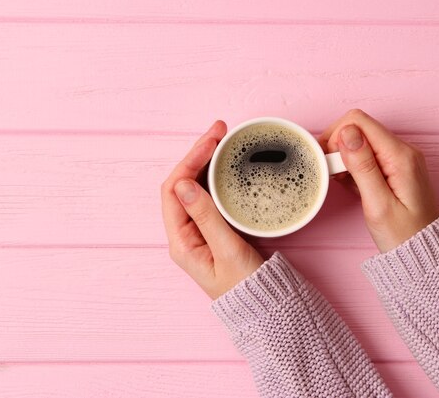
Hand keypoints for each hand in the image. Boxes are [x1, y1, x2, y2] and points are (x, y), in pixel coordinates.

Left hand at [161, 120, 263, 299]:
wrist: (264, 308)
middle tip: (219, 131)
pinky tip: (226, 164)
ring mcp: (198, 230)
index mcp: (180, 240)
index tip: (210, 142)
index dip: (189, 161)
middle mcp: (185, 233)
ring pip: (195, 188)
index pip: (174, 190)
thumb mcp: (227, 250)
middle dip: (198, 154)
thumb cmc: (246, 287)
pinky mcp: (214, 229)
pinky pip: (209, 196)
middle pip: (183, 184)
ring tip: (222, 140)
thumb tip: (184, 184)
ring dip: (206, 162)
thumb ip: (206, 217)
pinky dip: (216, 176)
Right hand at [320, 109, 438, 252]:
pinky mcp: (393, 167)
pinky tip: (350, 184)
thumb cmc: (403, 235)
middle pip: (358, 127)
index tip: (328, 160)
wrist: (423, 254)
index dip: (336, 135)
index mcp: (400, 156)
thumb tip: (347, 132)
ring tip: (341, 181)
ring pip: (359, 140)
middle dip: (337, 145)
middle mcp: (402, 150)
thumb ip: (362, 166)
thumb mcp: (378, 204)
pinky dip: (351, 166)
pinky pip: (365, 154)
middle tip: (331, 173)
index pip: (358, 121)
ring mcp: (398, 158)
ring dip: (343, 157)